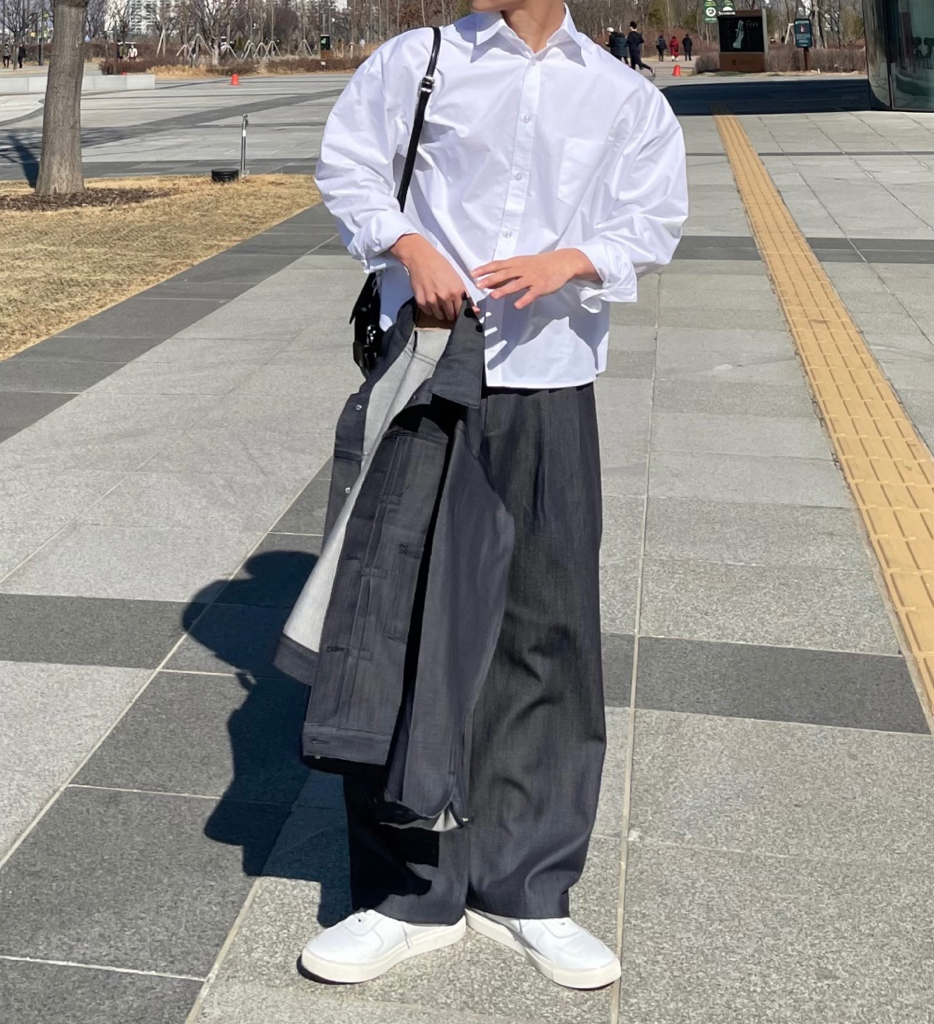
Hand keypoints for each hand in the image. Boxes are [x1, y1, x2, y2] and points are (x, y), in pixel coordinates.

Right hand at [391, 233, 475, 322]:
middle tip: (447, 305)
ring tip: (438, 300)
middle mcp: (444, 297)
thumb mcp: (457, 278)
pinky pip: (428, 312)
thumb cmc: (440, 266)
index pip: (461, 311)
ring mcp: (432, 300)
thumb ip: (465, 295)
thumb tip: (475, 310)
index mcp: (456, 291)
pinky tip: (429, 298)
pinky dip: (429, 308)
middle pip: (450, 316)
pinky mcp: (421, 301)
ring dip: (440, 312)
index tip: (457, 310)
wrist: (421, 258)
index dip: (459, 312)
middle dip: (450, 313)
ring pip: (439, 316)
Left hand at [472, 250, 599, 310]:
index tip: (473, 274)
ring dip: (504, 290)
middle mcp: (523, 269)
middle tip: (478, 286)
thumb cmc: (539, 264)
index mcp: (517, 263)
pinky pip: (531, 294)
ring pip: (516, 284)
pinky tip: (517, 305)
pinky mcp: (541, 287)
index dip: (485, 269)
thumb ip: (507, 272)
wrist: (562, 262)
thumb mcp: (523, 264)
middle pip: (504, 274)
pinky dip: (524, 299)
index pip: (498, 265)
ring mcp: (532, 278)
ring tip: (494, 296)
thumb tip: (490, 281)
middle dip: (491, 280)